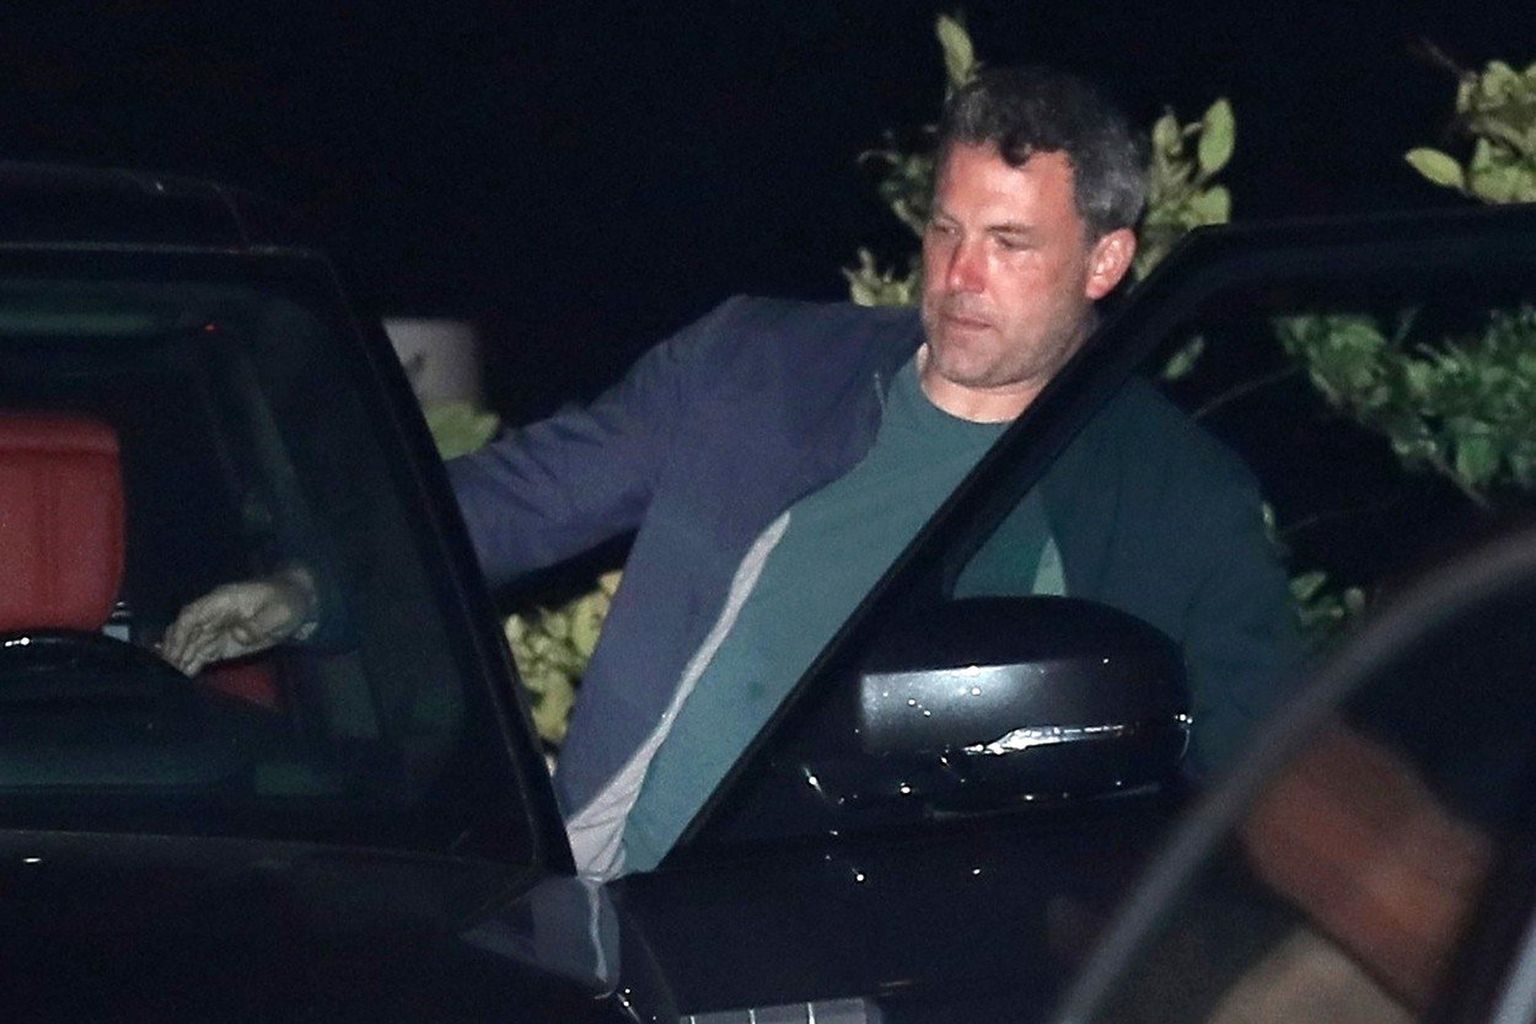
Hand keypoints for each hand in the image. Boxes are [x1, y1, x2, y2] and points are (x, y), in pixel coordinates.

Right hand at [160, 566, 316, 675]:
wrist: (296, 603)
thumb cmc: (287, 602)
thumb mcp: (279, 611)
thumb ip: (259, 623)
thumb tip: (238, 635)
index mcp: (222, 601)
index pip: (192, 614)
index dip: (180, 631)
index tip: (172, 649)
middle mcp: (213, 615)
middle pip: (185, 630)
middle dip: (174, 648)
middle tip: (166, 668)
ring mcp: (216, 630)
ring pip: (189, 643)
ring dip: (179, 658)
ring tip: (169, 676)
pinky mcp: (222, 644)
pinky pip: (201, 653)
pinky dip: (191, 663)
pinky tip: (182, 675)